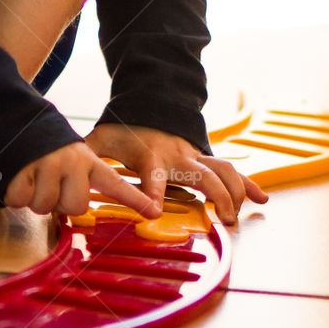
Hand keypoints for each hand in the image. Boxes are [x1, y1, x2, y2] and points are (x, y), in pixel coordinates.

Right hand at [4, 141, 159, 217]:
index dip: (134, 199)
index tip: (153, 212)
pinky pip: (20, 199)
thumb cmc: (46, 154)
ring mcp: (47, 163)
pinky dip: (14, 194)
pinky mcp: (23, 167)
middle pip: (74, 207)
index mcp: (88, 162)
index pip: (115, 184)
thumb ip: (81, 184)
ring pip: (44, 206)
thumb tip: (81, 210)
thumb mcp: (72, 162)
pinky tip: (18, 176)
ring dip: (34, 199)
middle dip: (59, 204)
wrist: (14, 123)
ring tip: (33, 177)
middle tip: (49, 185)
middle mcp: (72, 161)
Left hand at [85, 124, 268, 224]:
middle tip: (223, 221)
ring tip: (237, 218)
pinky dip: (249, 184)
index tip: (156, 212)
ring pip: (223, 172)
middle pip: (204, 176)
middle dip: (216, 198)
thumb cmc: (124, 130)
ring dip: (235, 194)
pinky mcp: (206, 159)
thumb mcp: (101, 139)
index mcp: (151, 155)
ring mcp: (196, 157)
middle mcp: (179, 156)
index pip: (154, 176)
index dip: (154, 193)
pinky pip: (232, 170)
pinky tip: (262, 198)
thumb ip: (87, 154)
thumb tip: (66, 165)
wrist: (150, 106)